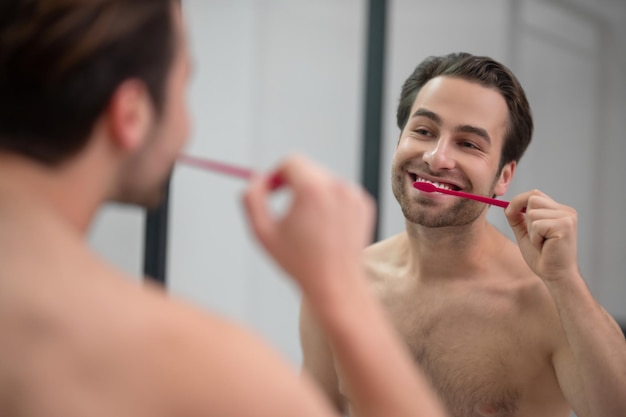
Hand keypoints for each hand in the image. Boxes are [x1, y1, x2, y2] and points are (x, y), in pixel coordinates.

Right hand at [242, 155, 375, 297]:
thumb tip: (255, 179)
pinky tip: (325, 229)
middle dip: (293, 184)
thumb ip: (252, 199)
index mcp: (312, 189)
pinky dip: (330, 203)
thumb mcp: (262, 232)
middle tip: (287, 210)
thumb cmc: (298, 261)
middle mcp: (336, 186)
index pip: (291, 162)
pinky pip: (340, 192)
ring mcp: (353, 194)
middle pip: (308, 168)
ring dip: (312, 194)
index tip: (272, 191)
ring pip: (324, 180)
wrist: (336, 284)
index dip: (276, 174)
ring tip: (308, 226)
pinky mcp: (364, 204)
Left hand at [505, 190, 579, 282]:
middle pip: (533, 198)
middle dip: (525, 217)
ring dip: (531, 231)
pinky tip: (545, 246)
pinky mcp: (565, 226)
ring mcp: (567, 217)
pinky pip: (536, 225)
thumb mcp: (526, 233)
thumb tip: (506, 205)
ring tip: (541, 243)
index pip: (535, 194)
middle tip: (533, 236)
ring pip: (532, 213)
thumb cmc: (542, 257)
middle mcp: (566, 211)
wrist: (555, 276)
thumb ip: (517, 218)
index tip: (509, 212)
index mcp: (559, 211)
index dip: (518, 201)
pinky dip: (535, 238)